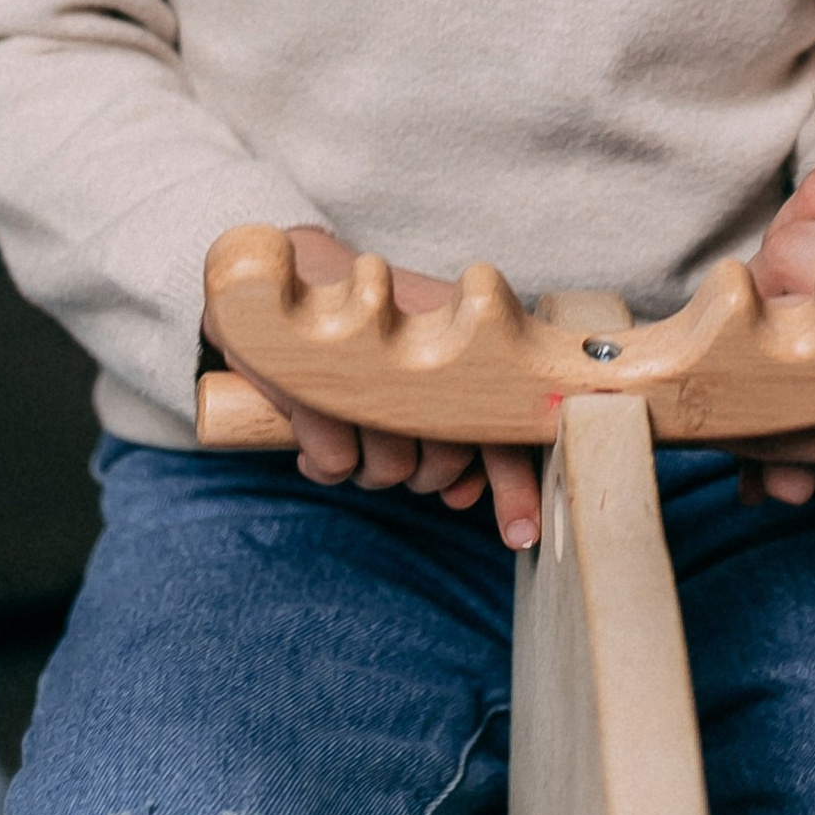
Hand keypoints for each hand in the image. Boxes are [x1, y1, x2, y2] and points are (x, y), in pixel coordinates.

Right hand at [209, 225, 542, 549]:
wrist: (293, 280)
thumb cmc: (372, 337)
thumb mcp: (425, 375)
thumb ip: (459, 431)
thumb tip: (462, 496)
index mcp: (465, 347)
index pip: (502, 425)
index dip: (516, 486)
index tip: (521, 534)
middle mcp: (427, 350)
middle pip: (440, 462)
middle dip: (418, 470)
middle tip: (394, 436)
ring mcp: (372, 362)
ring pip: (388, 469)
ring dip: (366, 462)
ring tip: (354, 422)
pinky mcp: (317, 375)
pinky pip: (335, 462)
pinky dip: (323, 458)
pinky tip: (314, 425)